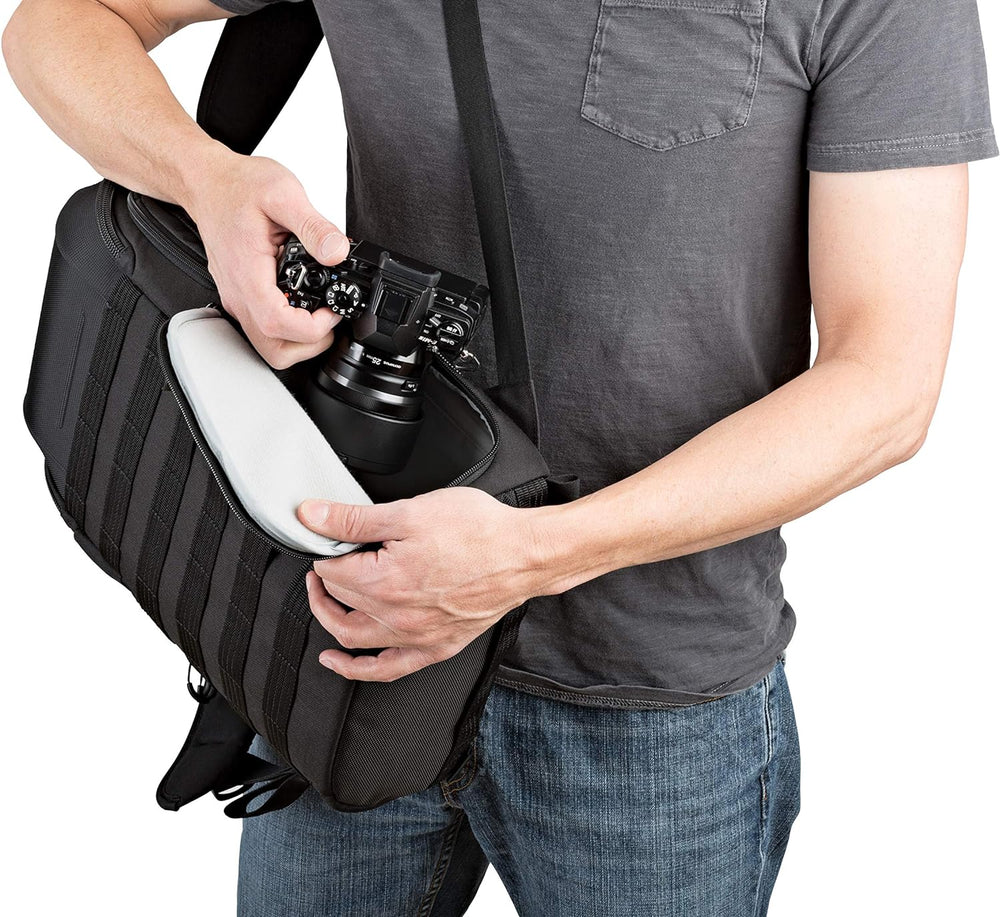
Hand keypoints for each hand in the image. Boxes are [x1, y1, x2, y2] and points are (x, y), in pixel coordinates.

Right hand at [181, 150, 349, 368]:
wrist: (206, 183)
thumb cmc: (238, 187)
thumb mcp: (284, 193)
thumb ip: (314, 226)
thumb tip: (338, 252)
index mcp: (247, 274)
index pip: (277, 324)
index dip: (312, 327)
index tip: (331, 310)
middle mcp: (238, 294)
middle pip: (273, 350)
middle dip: (309, 344)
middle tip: (328, 317)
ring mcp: (237, 299)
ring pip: (268, 345)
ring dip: (299, 340)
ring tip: (319, 312)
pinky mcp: (241, 298)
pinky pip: (264, 329)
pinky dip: (289, 328)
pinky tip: (303, 302)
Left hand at [298, 488, 551, 681]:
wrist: (524, 554)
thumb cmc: (478, 531)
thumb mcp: (409, 513)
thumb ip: (353, 519)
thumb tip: (312, 516)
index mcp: (384, 581)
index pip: (331, 570)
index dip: (326, 550)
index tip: (329, 538)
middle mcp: (396, 616)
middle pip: (339, 602)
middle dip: (325, 581)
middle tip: (326, 561)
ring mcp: (415, 637)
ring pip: (353, 639)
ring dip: (330, 620)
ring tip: (323, 601)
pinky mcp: (435, 647)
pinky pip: (387, 669)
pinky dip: (356, 669)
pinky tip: (338, 661)